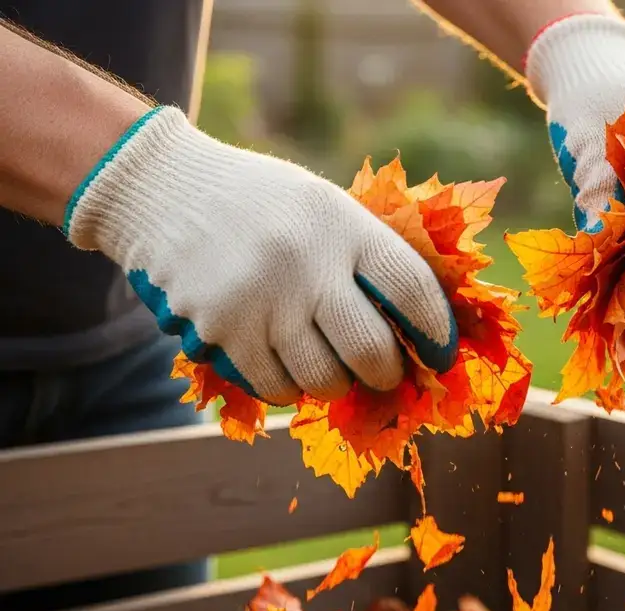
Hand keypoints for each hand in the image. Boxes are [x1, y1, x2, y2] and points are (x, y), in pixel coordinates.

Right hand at [64, 106, 455, 405]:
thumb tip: (425, 328)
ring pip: (324, 380)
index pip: (412, 290)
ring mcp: (262, 299)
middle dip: (388, 372)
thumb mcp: (327, 207)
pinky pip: (277, 387)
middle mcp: (306, 262)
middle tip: (385, 370)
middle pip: (372, 350)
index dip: (436, 331)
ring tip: (329, 360)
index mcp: (344, 225)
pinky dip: (291, 387)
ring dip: (336, 382)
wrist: (165, 190)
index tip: (440, 353)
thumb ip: (371, 258)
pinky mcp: (222, 330)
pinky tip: (287, 362)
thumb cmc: (265, 206)